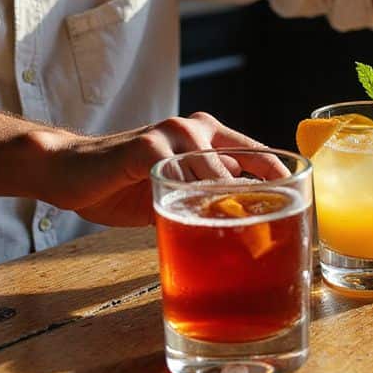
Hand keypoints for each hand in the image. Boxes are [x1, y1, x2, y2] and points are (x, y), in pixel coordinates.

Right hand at [35, 112, 278, 226]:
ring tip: (223, 243)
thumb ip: (209, 198)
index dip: (281, 181)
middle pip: (242, 171)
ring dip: (220, 213)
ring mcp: (172, 133)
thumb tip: (249, 228)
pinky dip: (187, 206)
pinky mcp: (147, 146)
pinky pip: (180, 180)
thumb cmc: (124, 185)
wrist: (71, 174)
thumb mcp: (177, 193)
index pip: (259, 154)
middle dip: (251, 208)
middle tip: (260, 244)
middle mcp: (196, 128)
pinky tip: (185, 224)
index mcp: (209, 135)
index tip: (300, 206)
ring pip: (214, 178)